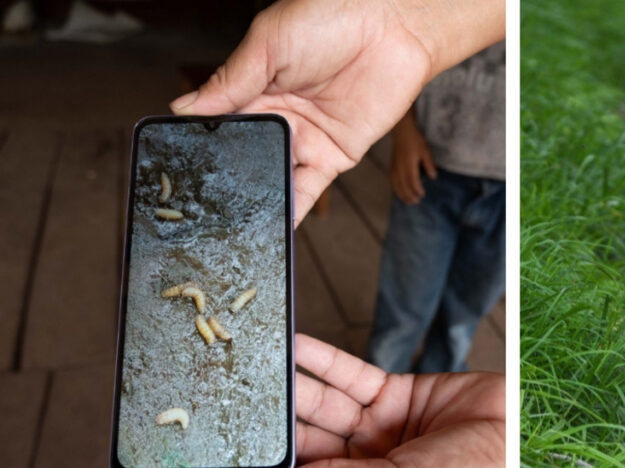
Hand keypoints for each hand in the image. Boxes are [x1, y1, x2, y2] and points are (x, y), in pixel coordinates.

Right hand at [170, 0, 503, 223]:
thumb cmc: (329, 17)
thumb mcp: (267, 44)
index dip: (200, 144)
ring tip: (227, 226)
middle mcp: (277, 116)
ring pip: (273, 177)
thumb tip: (183, 109)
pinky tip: (270, 231)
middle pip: (244, 155)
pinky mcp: (335, 155)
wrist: (390, 25)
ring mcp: (305, 138)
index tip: (175, 167)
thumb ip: (230, 82)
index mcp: (254, 87)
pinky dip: (290, 211)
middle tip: (197, 205)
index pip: (219, 123)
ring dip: (254, 201)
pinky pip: (308, 190)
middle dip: (224, 179)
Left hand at [232, 334, 504, 467]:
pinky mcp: (398, 395)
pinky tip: (294, 348)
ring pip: (325, 407)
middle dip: (277, 424)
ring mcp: (383, 432)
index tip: (222, 461)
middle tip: (232, 397)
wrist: (532, 442)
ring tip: (257, 365)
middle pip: (309, 446)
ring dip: (294, 388)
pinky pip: (352, 377)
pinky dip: (323, 362)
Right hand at [390, 110, 436, 204]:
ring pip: (397, 184)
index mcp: (409, 162)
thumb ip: (429, 164)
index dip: (417, 189)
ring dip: (402, 194)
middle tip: (416, 202)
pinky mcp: (392, 165)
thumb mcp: (425, 150)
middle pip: (403, 185)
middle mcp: (400, 166)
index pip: (412, 180)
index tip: (422, 194)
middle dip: (409, 195)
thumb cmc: (415, 139)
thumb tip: (433, 177)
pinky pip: (392, 180)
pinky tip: (400, 192)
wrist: (402, 130)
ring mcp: (394, 166)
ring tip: (409, 201)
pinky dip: (396, 188)